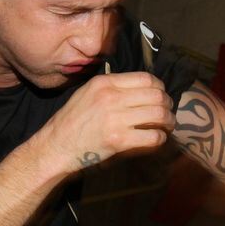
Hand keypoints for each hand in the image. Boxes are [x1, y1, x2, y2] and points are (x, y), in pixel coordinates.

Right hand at [35, 72, 174, 176]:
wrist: (56, 147)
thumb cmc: (72, 121)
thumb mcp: (87, 93)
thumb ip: (111, 87)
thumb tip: (141, 88)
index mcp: (104, 83)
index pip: (146, 78)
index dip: (160, 88)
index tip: (160, 96)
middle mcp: (111, 98)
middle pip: (157, 96)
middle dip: (168, 105)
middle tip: (167, 113)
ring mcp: (116, 119)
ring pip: (159, 115)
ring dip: (168, 122)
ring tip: (166, 127)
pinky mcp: (119, 141)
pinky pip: (153, 137)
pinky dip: (159, 139)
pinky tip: (155, 140)